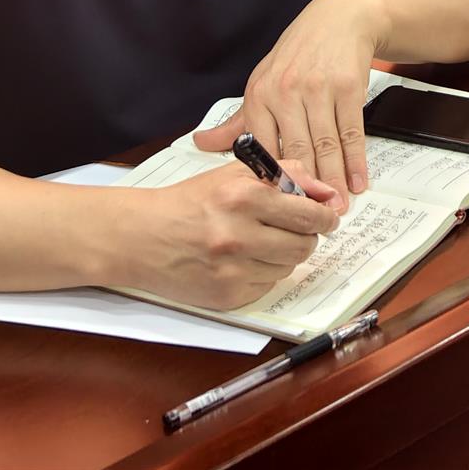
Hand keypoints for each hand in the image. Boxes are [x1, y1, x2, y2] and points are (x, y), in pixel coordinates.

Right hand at [118, 160, 341, 310]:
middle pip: (304, 245)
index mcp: (244, 196)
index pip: (308, 214)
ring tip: (261, 242)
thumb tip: (328, 193)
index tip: (327, 218)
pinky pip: (266, 286)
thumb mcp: (236, 173)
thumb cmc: (190, 201)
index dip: (324, 217)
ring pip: (288, 268)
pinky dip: (262, 273)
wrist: (140, 237)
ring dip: (283, 255)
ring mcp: (231, 269)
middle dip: (307, 237)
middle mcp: (239, 234)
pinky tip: (242, 260)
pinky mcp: (226, 296)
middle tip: (296, 230)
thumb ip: (287, 175)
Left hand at [195, 0, 385, 201]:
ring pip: (326, 146)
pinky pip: (352, 132)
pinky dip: (356, 161)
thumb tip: (200, 143)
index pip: (263, 149)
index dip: (272, 183)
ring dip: (334, 181)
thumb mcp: (263, 81)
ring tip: (339, 208)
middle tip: (314, 220)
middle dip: (306, 190)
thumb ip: (238, 120)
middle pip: (297, 153)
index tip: (279, 211)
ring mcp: (319, 89)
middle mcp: (287, 92)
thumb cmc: (298, 55)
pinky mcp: (348, 88)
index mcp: (260, 95)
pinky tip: (358, 181)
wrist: (339, 19)